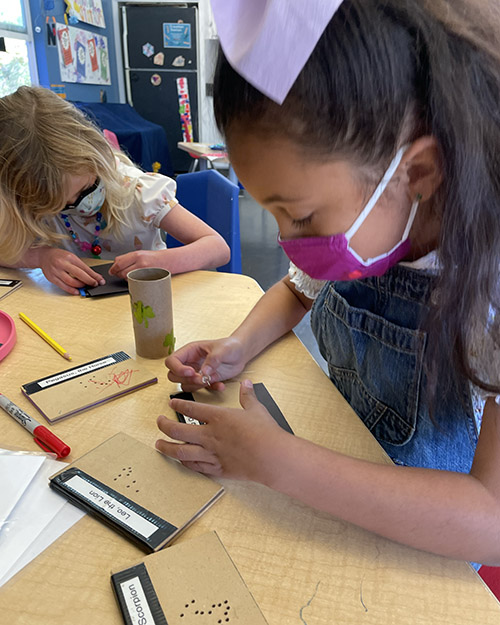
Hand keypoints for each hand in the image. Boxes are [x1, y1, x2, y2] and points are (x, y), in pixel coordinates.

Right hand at [38, 248, 104, 294]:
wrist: (44, 256)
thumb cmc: (59, 256)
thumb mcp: (72, 257)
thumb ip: (81, 266)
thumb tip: (93, 276)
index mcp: (70, 257)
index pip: (84, 268)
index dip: (94, 275)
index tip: (100, 280)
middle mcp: (63, 263)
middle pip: (79, 274)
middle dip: (89, 281)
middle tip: (95, 284)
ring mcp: (56, 271)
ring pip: (70, 282)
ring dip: (80, 286)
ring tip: (85, 287)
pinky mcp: (52, 278)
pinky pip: (63, 286)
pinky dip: (71, 290)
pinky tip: (77, 291)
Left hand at [108, 250, 161, 278]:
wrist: (167, 261)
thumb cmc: (153, 257)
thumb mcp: (140, 253)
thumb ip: (127, 258)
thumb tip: (115, 264)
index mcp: (136, 255)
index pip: (119, 263)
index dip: (113, 268)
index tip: (111, 271)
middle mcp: (140, 263)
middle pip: (121, 271)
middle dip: (117, 274)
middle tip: (117, 274)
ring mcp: (144, 271)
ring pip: (127, 277)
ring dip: (125, 277)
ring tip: (128, 274)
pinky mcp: (147, 278)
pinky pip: (134, 281)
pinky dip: (132, 280)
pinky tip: (134, 277)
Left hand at [156, 380, 286, 480]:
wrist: (272, 457)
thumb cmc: (265, 432)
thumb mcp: (256, 409)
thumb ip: (248, 396)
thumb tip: (247, 383)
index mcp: (218, 418)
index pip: (191, 410)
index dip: (178, 405)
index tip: (171, 404)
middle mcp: (210, 435)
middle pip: (178, 431)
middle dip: (164, 426)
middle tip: (159, 422)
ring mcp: (211, 453)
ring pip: (181, 452)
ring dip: (167, 447)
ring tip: (159, 444)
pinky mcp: (217, 468)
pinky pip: (195, 466)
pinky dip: (185, 463)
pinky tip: (181, 461)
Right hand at [165, 337, 246, 390]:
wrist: (240, 353)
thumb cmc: (229, 346)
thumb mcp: (222, 350)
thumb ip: (212, 360)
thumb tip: (204, 372)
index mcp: (189, 351)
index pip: (172, 361)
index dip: (177, 368)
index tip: (191, 372)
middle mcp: (190, 363)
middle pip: (173, 375)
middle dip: (186, 379)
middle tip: (200, 378)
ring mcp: (196, 373)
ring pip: (184, 384)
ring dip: (196, 386)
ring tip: (210, 380)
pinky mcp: (204, 381)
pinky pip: (201, 389)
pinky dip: (210, 389)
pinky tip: (220, 385)